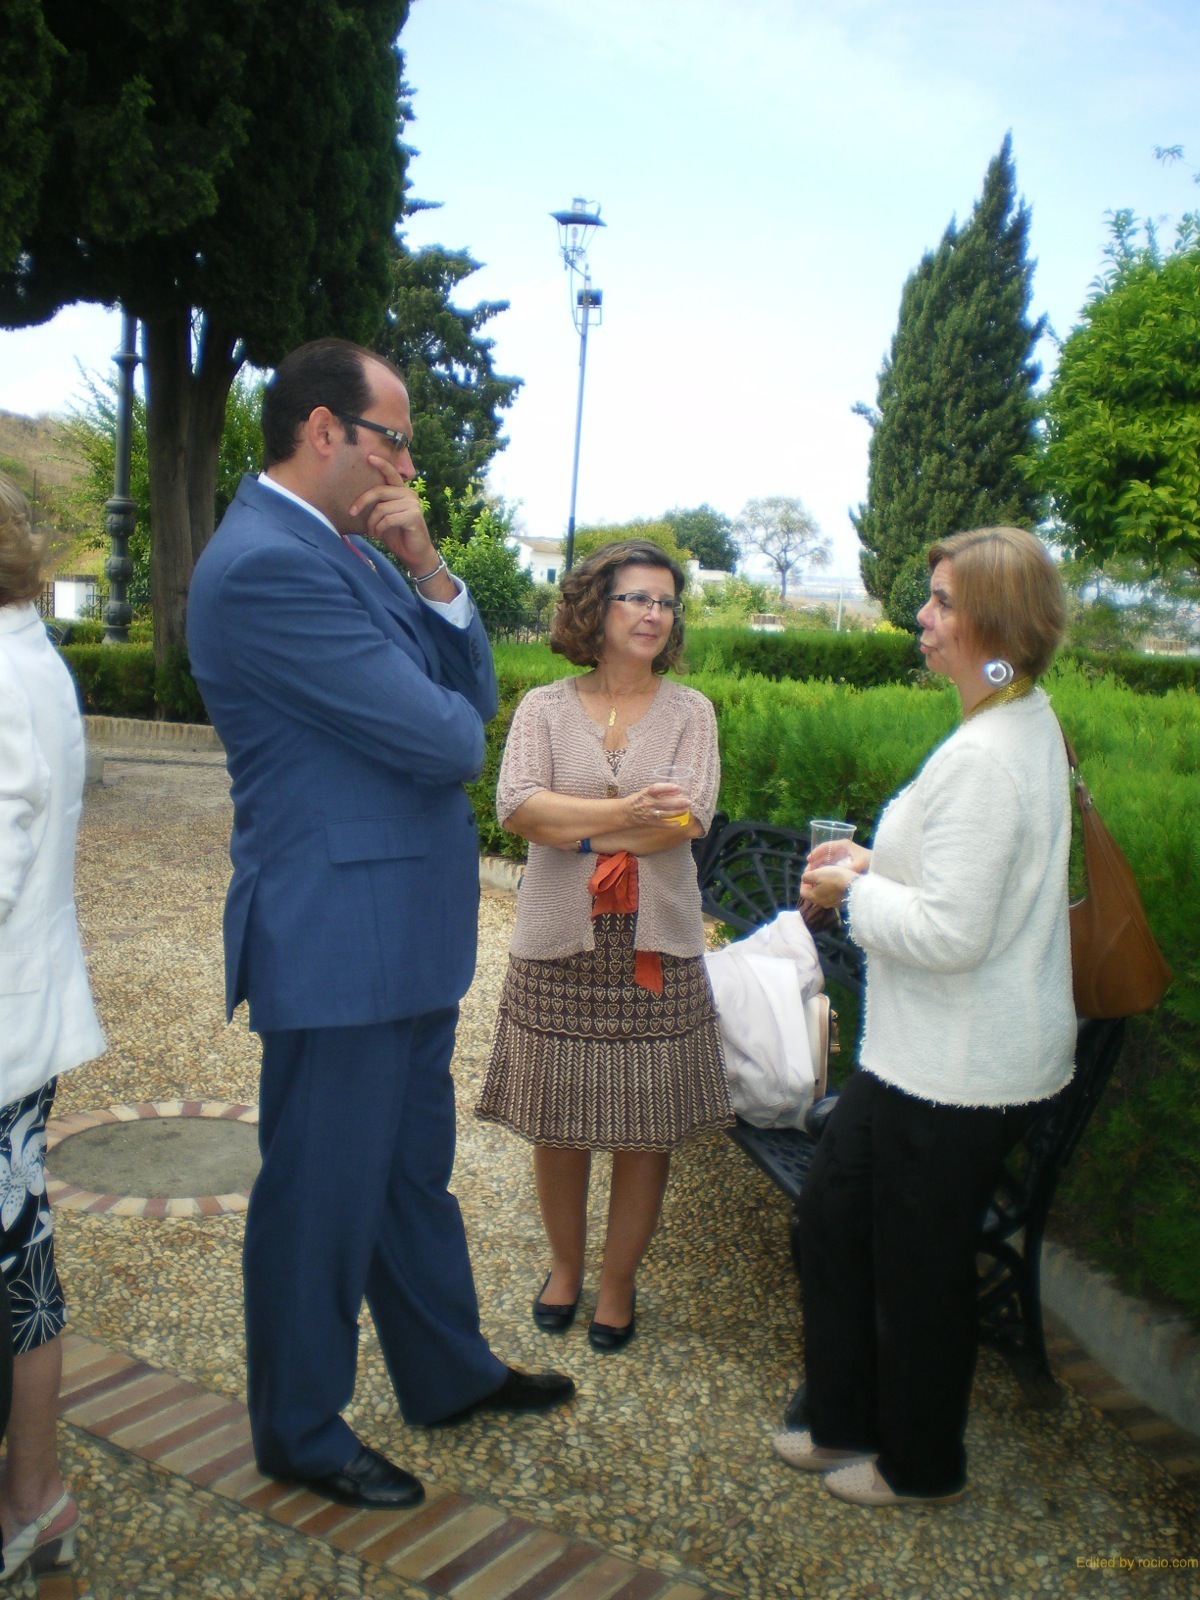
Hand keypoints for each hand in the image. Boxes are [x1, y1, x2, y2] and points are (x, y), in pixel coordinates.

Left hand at [348, 455, 435, 570]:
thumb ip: (379, 505)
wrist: (414, 554)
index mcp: (402, 491)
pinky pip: (388, 519)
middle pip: (379, 491)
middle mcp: (409, 494)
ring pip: (381, 508)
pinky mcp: (413, 516)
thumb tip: (359, 500)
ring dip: (372, 523)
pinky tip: (379, 535)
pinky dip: (379, 529)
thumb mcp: (385, 516)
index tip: (369, 457)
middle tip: (352, 513)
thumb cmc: (398, 535)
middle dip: (362, 502)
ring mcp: (413, 504)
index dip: (381, 464)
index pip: (391, 474)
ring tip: (373, 532)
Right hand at [625, 782, 691, 826]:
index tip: (678, 787)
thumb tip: (674, 789)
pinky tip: (678, 822)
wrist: (624, 813)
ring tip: (686, 810)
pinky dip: (671, 824)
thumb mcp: (644, 792)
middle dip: (678, 802)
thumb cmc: (637, 800)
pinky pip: (662, 824)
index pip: (656, 788)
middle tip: (688, 801)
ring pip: (666, 813)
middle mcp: (648, 803)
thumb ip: (658, 791)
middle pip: (665, 803)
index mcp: (645, 793)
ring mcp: (649, 814)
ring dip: (677, 812)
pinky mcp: (650, 822)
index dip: (668, 787)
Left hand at [800, 863, 855, 909]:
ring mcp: (832, 904)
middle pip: (813, 892)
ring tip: (829, 874)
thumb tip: (804, 879)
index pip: (803, 891)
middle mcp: (822, 903)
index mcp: (814, 897)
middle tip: (819, 871)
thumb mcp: (817, 874)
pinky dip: (832, 887)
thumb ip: (807, 877)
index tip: (809, 871)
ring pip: (823, 893)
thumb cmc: (834, 878)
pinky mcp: (841, 902)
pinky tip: (837, 880)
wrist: (856, 886)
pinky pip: (833, 894)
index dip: (804, 881)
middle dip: (814, 881)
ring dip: (823, 884)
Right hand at [807, 839, 870, 872]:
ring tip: (812, 875)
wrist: (881, 866)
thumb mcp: (860, 864)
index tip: (808, 859)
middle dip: (816, 861)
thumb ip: (849, 870)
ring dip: (819, 866)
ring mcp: (844, 856)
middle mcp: (843, 850)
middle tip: (808, 871)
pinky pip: (832, 865)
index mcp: (844, 845)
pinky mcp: (846, 863)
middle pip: (825, 853)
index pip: (826, 846)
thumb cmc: (871, 862)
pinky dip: (826, 870)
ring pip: (828, 860)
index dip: (816, 852)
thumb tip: (838, 875)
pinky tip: (822, 877)